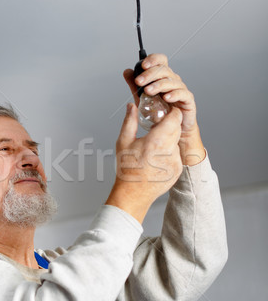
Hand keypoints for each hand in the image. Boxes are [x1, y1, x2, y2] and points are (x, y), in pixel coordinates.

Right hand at [106, 102, 183, 221]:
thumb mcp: (123, 142)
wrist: (133, 194)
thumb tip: (131, 106)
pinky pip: (176, 155)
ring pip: (176, 142)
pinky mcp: (178, 170)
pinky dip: (168, 153)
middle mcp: (170, 151)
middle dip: (169, 124)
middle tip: (158, 125)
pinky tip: (156, 158)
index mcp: (157, 141)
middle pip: (177, 128)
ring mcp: (176, 161)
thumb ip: (129, 121)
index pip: (175, 118)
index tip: (165, 110)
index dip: (172, 112)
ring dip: (168, 139)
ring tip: (154, 145)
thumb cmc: (127, 169)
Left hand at [123, 54, 204, 165]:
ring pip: (172, 81)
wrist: (173, 129)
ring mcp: (181, 89)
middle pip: (164, 70)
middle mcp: (173, 80)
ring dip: (159, 85)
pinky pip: (183, 94)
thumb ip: (135, 85)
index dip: (153, 60)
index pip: (161, 61)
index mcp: (163, 76)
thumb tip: (127, 72)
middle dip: (150, 74)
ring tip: (148, 91)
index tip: (142, 65)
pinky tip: (166, 97)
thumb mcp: (143, 97)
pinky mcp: (187, 100)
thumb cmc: (160, 111)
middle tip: (139, 82)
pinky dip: (174, 94)